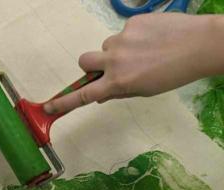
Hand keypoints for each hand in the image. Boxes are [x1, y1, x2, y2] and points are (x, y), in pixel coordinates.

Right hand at [45, 13, 223, 114]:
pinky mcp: (132, 23)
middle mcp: (115, 61)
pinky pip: (125, 32)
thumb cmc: (174, 73)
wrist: (200, 44)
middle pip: (84, 62)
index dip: (64, 102)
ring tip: (144, 51)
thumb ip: (119, 91)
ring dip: (118, 51)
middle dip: (91, 66)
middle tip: (108, 67)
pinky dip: (135, 37)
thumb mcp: (145, 91)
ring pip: (107, 46)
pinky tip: (153, 39)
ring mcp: (122, 40)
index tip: (49, 106)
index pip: (83, 95)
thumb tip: (100, 93)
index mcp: (118, 83)